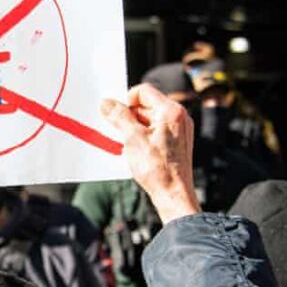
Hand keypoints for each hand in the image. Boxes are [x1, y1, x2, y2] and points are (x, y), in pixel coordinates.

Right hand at [101, 84, 200, 222]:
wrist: (173, 194)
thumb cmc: (158, 169)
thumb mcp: (132, 139)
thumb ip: (119, 117)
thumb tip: (107, 103)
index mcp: (171, 111)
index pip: (143, 91)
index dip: (126, 101)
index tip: (116, 116)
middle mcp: (179, 117)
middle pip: (146, 105)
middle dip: (130, 118)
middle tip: (121, 134)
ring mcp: (179, 130)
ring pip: (149, 119)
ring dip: (135, 129)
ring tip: (131, 147)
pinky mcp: (177, 142)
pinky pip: (155, 131)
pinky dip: (143, 137)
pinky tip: (138, 152)